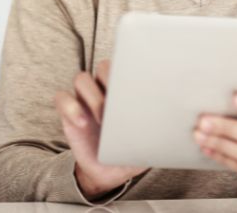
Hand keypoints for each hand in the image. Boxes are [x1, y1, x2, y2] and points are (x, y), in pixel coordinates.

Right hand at [54, 60, 147, 198]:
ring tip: (103, 119)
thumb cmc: (132, 151)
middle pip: (103, 67)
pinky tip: (82, 123)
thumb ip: (158, 130)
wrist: (110, 171)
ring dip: (93, 95)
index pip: (126, 66)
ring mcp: (84, 98)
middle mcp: (104, 88)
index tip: (137, 85)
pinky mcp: (68, 111)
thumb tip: (175, 125)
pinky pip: (62, 98)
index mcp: (126, 90)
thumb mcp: (149, 142)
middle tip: (120, 101)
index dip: (129, 69)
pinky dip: (70, 107)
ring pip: (81, 79)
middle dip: (111, 79)